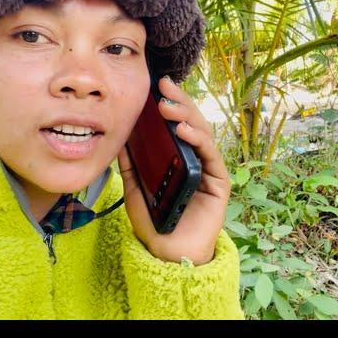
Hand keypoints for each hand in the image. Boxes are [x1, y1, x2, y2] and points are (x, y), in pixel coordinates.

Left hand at [117, 75, 230, 265]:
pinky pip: (210, 155)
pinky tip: (185, 131)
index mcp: (177, 156)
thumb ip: (130, 164)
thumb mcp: (134, 187)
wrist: (165, 252)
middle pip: (190, 122)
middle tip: (164, 85)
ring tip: (167, 106)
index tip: (155, 86)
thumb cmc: (153, 220)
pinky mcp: (218, 181)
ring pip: (202, 133)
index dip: (169, 103)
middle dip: (178, 101)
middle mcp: (195, 158)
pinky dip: (198, 140)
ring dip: (186, 116)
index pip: (175, 123)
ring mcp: (208, 168)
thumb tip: (120, 137)